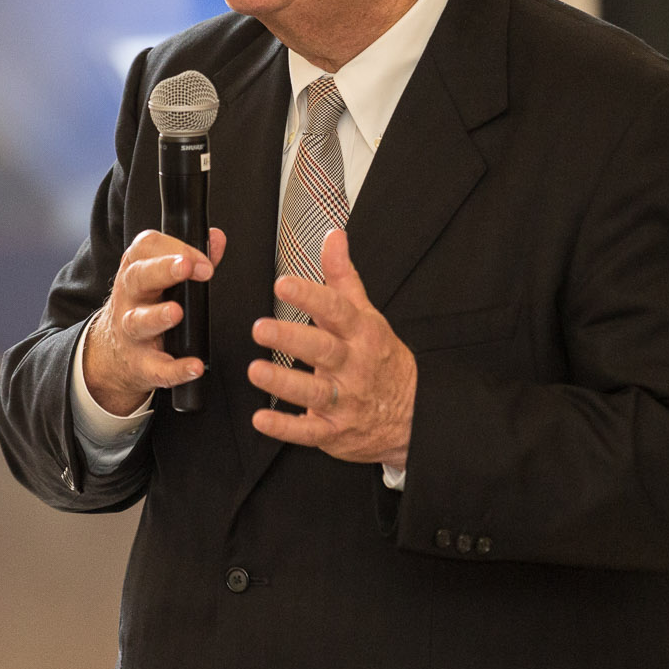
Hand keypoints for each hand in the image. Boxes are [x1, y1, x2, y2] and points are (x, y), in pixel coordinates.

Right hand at [86, 227, 226, 415]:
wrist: (113, 352)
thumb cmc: (145, 304)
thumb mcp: (160, 277)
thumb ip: (191, 257)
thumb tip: (216, 238)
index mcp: (136, 270)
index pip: (146, 247)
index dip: (175, 248)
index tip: (204, 260)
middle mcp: (129, 297)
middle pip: (139, 277)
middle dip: (162, 270)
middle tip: (186, 267)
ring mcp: (131, 332)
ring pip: (139, 321)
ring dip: (157, 316)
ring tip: (177, 312)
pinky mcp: (140, 364)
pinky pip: (157, 367)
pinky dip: (175, 369)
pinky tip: (194, 366)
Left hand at [247, 230, 414, 467]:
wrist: (413, 414)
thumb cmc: (381, 359)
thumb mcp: (368, 315)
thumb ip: (343, 277)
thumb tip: (333, 236)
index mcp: (361, 334)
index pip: (337, 310)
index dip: (310, 296)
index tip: (283, 284)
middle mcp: (354, 367)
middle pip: (324, 351)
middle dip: (292, 339)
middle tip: (260, 328)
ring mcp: (346, 401)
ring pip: (315, 392)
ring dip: (284, 383)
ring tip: (256, 370)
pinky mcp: (334, 430)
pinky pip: (309, 432)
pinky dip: (285, 428)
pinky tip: (261, 419)